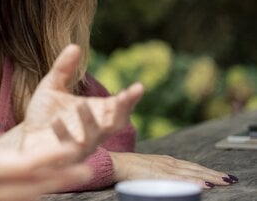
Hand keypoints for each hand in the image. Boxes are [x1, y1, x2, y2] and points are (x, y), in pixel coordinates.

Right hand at [0, 78, 93, 200]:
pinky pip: (9, 199)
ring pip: (23, 195)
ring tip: (74, 176)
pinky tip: (38, 187)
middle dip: (60, 177)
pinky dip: (29, 193)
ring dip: (50, 186)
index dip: (49, 158)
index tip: (72, 147)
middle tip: (88, 166)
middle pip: (30, 186)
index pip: (21, 166)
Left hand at [16, 44, 143, 158]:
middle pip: (115, 124)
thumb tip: (74, 45)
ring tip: (81, 104)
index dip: (130, 99)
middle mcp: (94, 131)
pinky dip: (63, 134)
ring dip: (90, 121)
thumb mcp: (51, 87)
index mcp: (96, 113)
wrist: (24, 136)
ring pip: (93, 137)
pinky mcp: (64, 157)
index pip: (120, 107)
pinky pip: (68, 147)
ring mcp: (81, 146)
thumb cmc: (44, 113)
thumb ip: (63, 69)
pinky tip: (56, 121)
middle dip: (122, 112)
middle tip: (123, 97)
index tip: (138, 87)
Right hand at [110, 151, 235, 188]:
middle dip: (213, 174)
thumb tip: (173, 180)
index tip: (220, 176)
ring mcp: (165, 168)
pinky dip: (192, 180)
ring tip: (223, 181)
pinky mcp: (159, 174)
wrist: (115, 163)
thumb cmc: (129, 168)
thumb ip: (162, 172)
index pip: (192, 166)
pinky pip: (180, 179)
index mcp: (167, 161)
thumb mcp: (149, 169)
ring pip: (192, 172)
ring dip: (208, 176)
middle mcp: (168, 163)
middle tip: (228, 179)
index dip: (207, 171)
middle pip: (196, 168)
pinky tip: (203, 184)